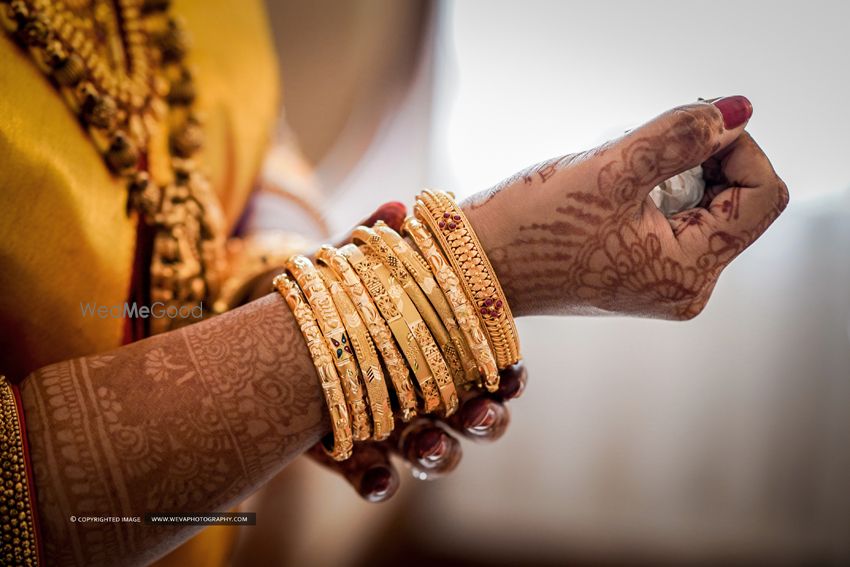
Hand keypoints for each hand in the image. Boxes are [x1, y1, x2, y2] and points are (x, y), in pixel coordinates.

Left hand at [304, 203, 526, 500]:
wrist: (270, 341)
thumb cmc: (331, 303)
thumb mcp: (349, 273)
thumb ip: (374, 247)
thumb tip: (399, 205)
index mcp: (438, 352)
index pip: (488, 367)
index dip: (508, 376)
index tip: (513, 375)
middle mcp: (425, 395)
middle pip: (473, 416)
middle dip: (485, 420)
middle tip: (482, 415)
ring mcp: (393, 428)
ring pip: (435, 451)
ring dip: (441, 453)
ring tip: (431, 448)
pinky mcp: (355, 453)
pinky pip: (377, 476)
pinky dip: (380, 481)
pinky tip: (380, 479)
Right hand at [463, 96, 788, 319]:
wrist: (477, 265)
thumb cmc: (533, 228)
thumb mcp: (611, 170)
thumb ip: (681, 134)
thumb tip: (737, 109)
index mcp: (688, 274)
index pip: (762, 196)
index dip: (738, 148)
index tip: (691, 124)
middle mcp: (685, 288)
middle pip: (737, 202)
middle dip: (700, 161)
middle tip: (644, 146)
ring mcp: (662, 284)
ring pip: (705, 207)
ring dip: (673, 173)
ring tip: (618, 172)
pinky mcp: (640, 274)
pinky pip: (674, 221)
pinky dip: (656, 192)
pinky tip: (612, 190)